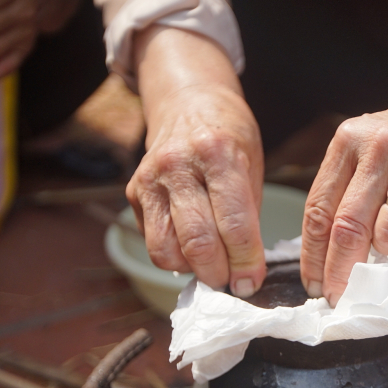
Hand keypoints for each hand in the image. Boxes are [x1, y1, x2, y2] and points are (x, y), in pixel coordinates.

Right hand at [129, 27, 266, 296]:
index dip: (245, 262)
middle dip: (219, 273)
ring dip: (193, 270)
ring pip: (167, 249)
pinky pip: (153, 242)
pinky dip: (174, 258)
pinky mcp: (135, 192)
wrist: (188, 103)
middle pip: (198, 241)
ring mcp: (151, 178)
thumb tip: (247, 270)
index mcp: (218, 153)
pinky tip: (192, 250)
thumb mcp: (252, 165)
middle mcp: (179, 164)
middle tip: (233, 283)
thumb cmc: (230, 139)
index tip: (251, 282)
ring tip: (212, 267)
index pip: (234, 223)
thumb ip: (247, 215)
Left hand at [299, 13, 387, 305]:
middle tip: (344, 296)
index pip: (319, 208)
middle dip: (344, 270)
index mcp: (350, 139)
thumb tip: (332, 259)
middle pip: (349, 225)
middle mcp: (381, 141)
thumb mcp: (372, 152)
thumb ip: (351, 194)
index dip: (314, 256)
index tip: (316, 286)